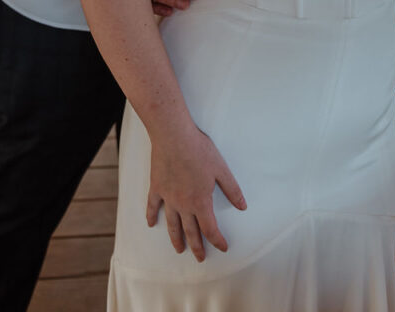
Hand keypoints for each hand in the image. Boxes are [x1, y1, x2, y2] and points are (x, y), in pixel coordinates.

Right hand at [147, 125, 246, 261]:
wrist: (173, 136)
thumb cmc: (199, 150)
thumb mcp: (221, 169)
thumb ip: (232, 190)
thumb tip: (243, 206)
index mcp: (200, 202)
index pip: (210, 229)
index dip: (217, 241)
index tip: (222, 247)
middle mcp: (183, 205)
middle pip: (190, 232)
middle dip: (197, 247)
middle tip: (200, 258)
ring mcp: (168, 197)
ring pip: (172, 224)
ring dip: (176, 239)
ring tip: (179, 250)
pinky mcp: (156, 187)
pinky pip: (152, 206)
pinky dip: (151, 216)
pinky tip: (151, 224)